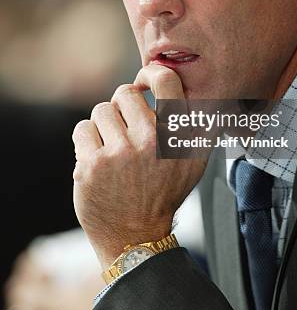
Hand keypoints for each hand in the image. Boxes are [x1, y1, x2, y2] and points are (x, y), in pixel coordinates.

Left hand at [72, 64, 206, 269]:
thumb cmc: (164, 194)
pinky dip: (87, 141)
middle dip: (121, 106)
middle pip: (124, 92)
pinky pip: (83, 129)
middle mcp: (151, 141)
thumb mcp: (195, 162)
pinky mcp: (91, 165)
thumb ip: (199, 126)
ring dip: (104, 125)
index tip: (144, 81)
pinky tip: (97, 160)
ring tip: (112, 148)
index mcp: (177, 136)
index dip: (150, 72)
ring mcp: (120, 153)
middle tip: (125, 128)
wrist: (135, 237)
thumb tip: (200, 91)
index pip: (165, 80)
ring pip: (101, 110)